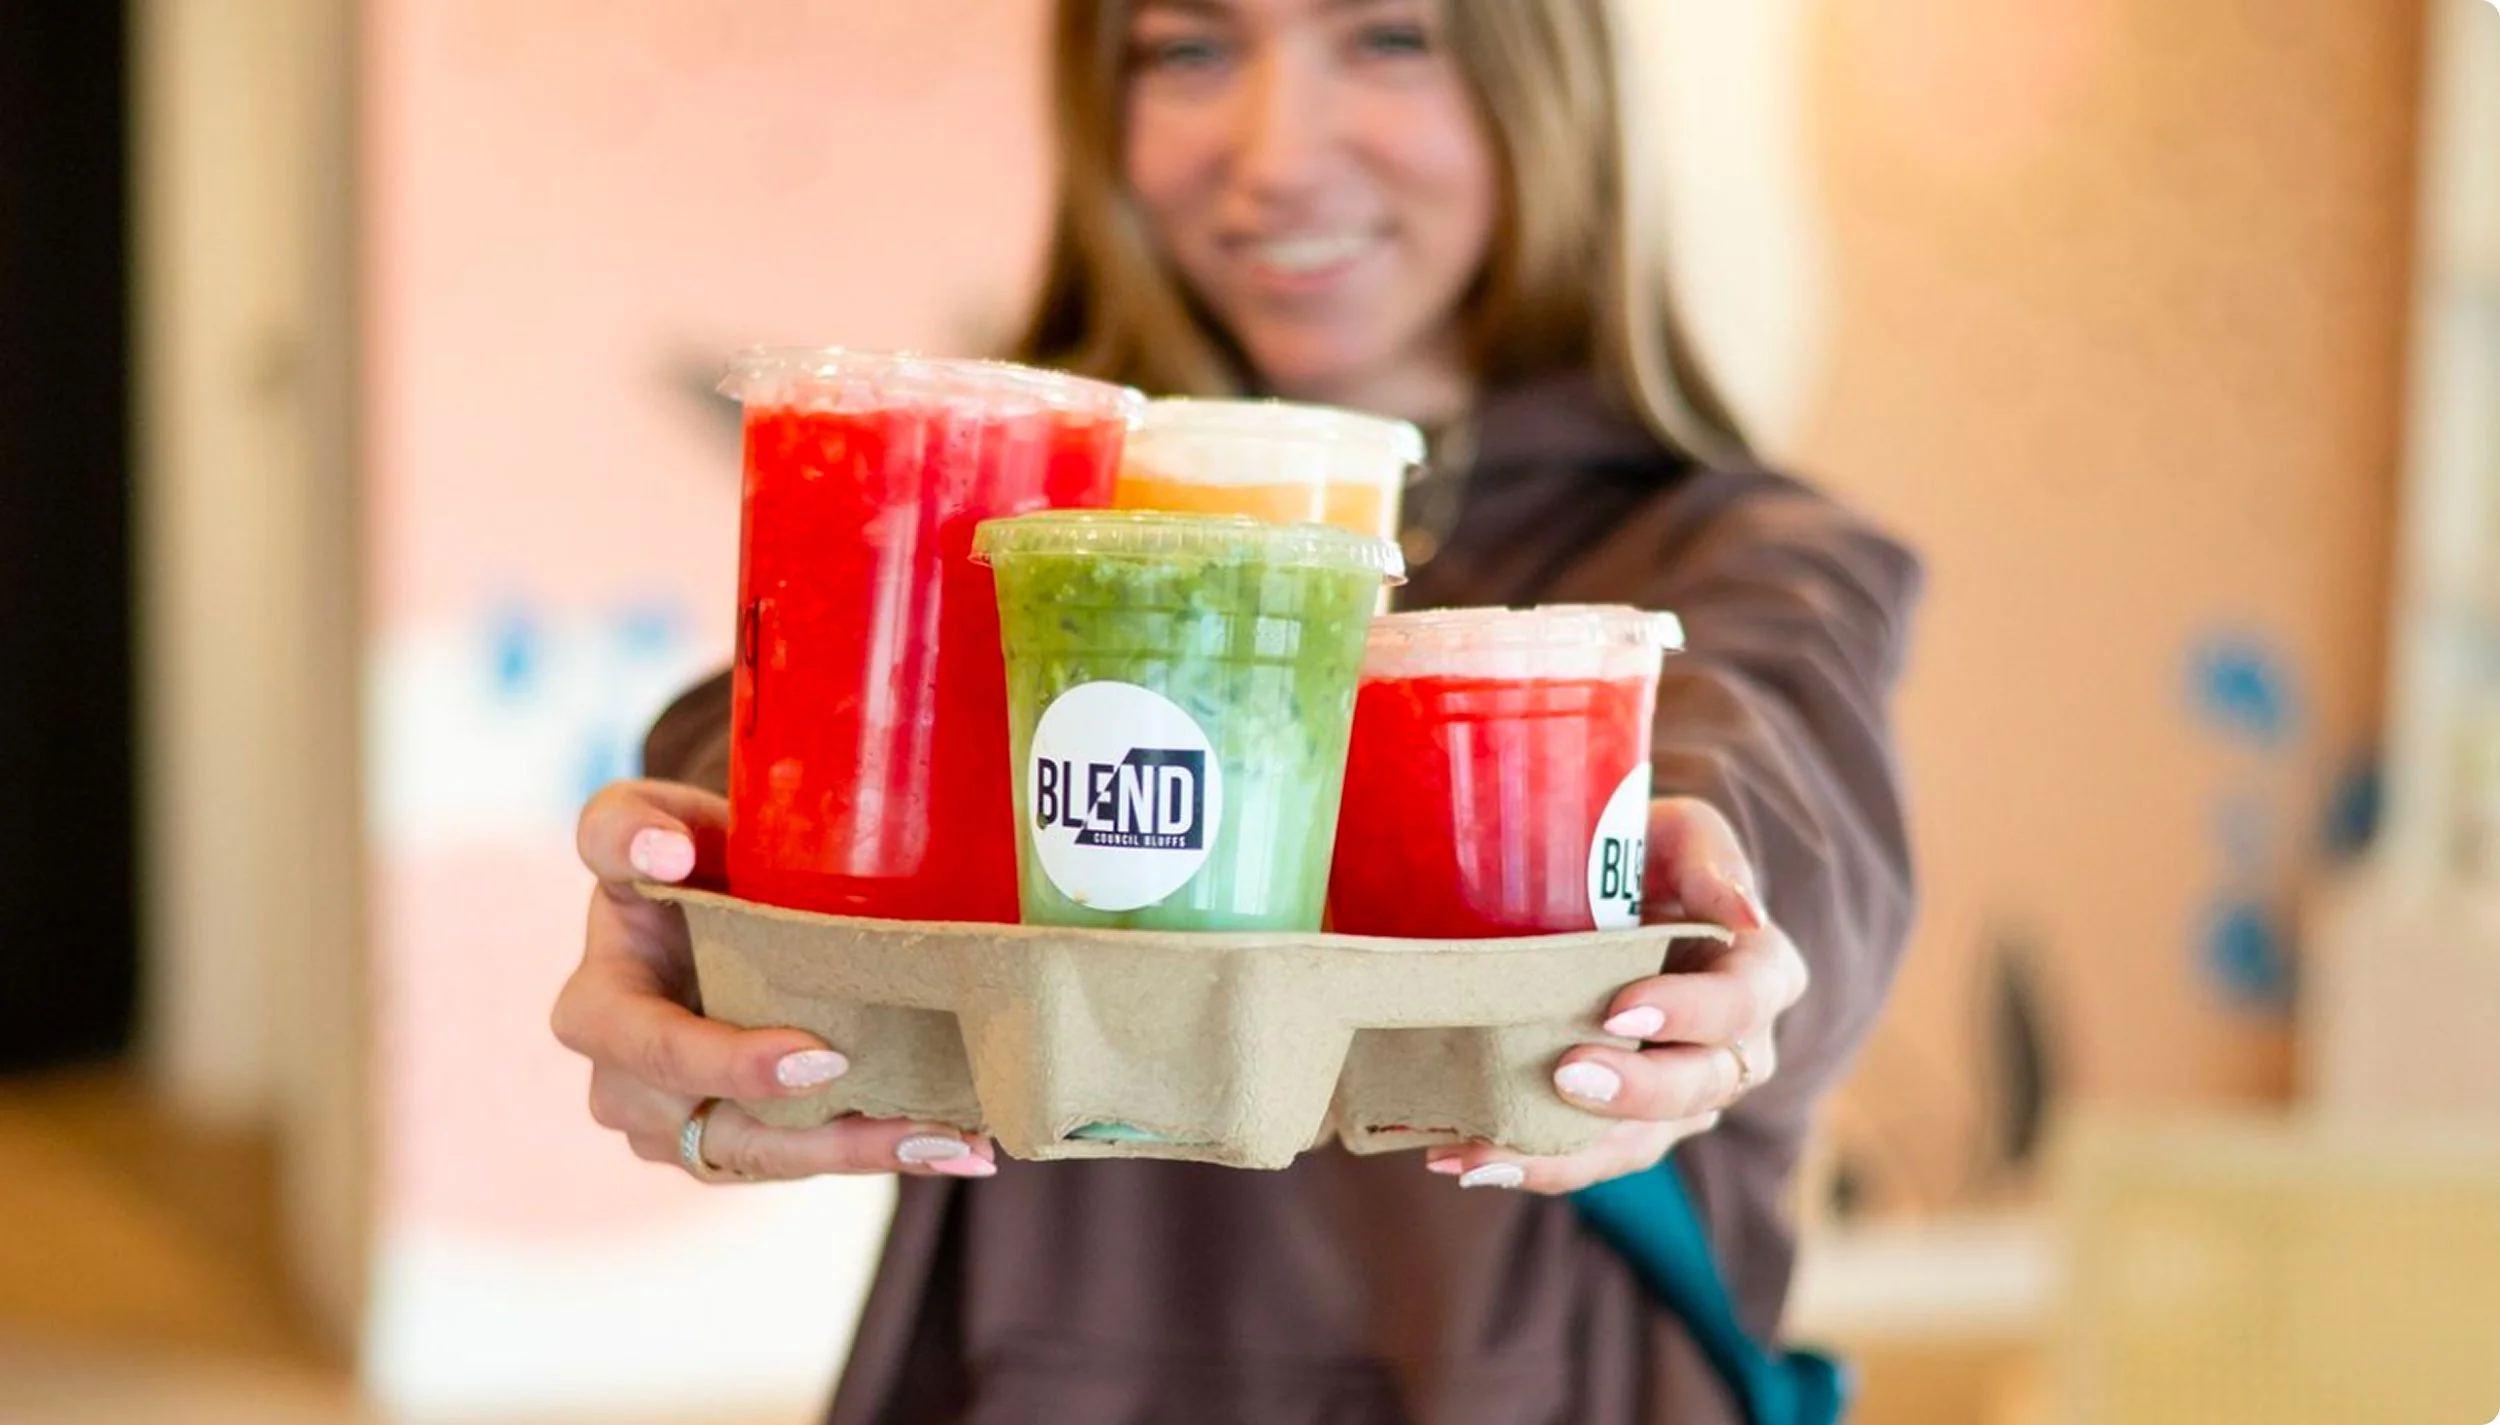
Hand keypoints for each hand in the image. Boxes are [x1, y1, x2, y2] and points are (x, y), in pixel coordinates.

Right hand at [551, 780, 997, 1181]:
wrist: (708, 892)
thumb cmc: (675, 854)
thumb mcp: (641, 821)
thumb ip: (627, 826)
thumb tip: (662, 853)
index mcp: (599, 1009)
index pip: (652, 1048)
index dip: (729, 1064)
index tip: (820, 1058)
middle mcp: (628, 1086)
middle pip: (722, 1129)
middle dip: (822, 1134)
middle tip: (922, 1122)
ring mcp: (681, 1127)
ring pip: (771, 1159)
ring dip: (868, 1155)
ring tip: (961, 1143)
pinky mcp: (736, 1143)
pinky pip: (803, 1160)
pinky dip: (879, 1153)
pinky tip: (959, 1145)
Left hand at [1421, 796, 1806, 1193]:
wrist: (1601, 894)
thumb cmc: (1647, 854)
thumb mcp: (1681, 832)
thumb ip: (1710, 858)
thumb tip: (1743, 912)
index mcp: (1760, 975)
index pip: (1742, 1004)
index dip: (1690, 1014)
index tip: (1623, 1008)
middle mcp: (1735, 1050)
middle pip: (1700, 1087)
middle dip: (1633, 1090)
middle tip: (1567, 1075)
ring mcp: (1681, 1098)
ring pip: (1640, 1142)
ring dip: (1564, 1154)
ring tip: (1485, 1151)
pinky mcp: (1626, 1126)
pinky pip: (1588, 1158)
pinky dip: (1528, 1163)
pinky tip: (1461, 1159)